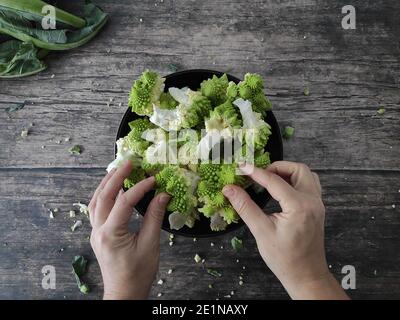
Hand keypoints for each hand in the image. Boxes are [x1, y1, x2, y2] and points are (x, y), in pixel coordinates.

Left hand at [89, 161, 169, 299]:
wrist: (124, 292)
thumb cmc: (138, 273)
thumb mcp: (150, 245)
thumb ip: (154, 217)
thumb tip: (162, 195)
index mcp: (111, 234)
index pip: (124, 203)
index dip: (139, 188)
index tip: (153, 179)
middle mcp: (98, 231)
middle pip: (103, 197)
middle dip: (116, 177)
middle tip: (128, 162)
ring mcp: (95, 232)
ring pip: (95, 201)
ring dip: (106, 184)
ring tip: (118, 170)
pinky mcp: (98, 234)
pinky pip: (96, 209)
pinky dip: (103, 195)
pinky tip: (112, 189)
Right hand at [222, 161, 347, 299]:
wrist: (306, 275)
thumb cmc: (284, 258)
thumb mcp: (261, 231)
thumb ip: (245, 206)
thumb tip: (229, 189)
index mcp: (299, 206)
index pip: (275, 181)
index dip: (256, 172)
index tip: (241, 167)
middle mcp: (312, 201)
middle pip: (297, 169)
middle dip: (276, 167)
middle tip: (258, 175)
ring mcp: (318, 204)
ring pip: (306, 175)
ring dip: (287, 172)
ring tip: (269, 180)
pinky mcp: (317, 208)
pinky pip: (309, 185)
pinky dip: (295, 181)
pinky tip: (281, 190)